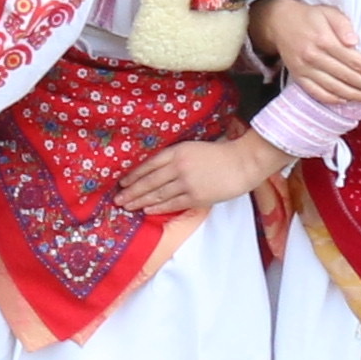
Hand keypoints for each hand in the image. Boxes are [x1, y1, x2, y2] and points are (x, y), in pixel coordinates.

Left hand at [116, 133, 286, 216]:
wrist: (242, 163)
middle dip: (131, 191)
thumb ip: (176, 157)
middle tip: (117, 199)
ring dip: (140, 202)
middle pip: (149, 181)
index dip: (134, 174)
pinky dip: (158, 208)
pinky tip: (146, 211)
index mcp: (178, 151)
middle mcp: (179, 166)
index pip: (149, 164)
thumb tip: (157, 169)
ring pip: (158, 194)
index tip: (122, 182)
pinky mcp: (196, 196)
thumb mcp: (194, 148)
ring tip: (127, 207)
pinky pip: (172, 204)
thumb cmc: (220, 154)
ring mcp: (187, 183)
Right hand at [253, 0, 360, 106]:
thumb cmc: (310, 16)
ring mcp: (304, 69)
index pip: (355, 61)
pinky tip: (346, 100)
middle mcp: (314, 57)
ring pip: (334, 88)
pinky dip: (332, 99)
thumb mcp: (328, 12)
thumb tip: (354, 42)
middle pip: (347, 77)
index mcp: (324, 40)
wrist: (279, 22)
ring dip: (354, 96)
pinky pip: (316, 92)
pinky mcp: (298, 76)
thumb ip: (343, 25)